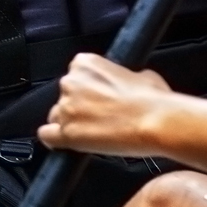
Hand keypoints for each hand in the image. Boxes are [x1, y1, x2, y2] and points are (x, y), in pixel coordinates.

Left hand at [37, 53, 178, 157]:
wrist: (159, 122)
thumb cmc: (154, 100)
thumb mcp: (141, 75)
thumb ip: (123, 76)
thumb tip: (128, 82)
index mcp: (85, 63)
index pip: (74, 77)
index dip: (86, 91)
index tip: (97, 99)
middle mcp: (70, 82)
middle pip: (64, 97)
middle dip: (78, 108)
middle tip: (99, 117)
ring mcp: (66, 108)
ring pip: (56, 117)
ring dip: (70, 124)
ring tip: (92, 133)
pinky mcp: (67, 133)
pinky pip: (47, 136)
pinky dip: (53, 140)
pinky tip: (64, 144)